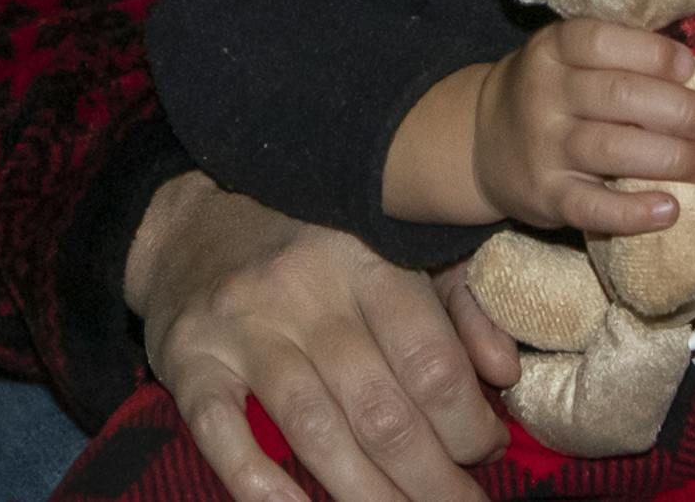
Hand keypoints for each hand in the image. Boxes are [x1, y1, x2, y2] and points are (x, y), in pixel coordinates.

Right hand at [126, 171, 513, 501]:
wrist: (189, 220)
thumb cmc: (308, 245)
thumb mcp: (388, 247)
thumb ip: (457, 302)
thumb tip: (505, 373)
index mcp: (365, 254)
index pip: (428, 357)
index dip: (467, 421)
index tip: (490, 449)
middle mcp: (305, 288)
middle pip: (380, 407)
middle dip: (431, 477)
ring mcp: (243, 327)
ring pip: (316, 431)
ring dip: (368, 495)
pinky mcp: (189, 362)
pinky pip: (226, 436)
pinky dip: (264, 488)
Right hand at [475, 17, 694, 233]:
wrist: (483, 139)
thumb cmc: (552, 90)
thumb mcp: (569, 56)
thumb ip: (619, 53)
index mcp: (552, 47)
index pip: (603, 41)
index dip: (653, 54)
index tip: (691, 68)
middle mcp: (544, 93)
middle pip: (619, 96)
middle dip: (679, 110)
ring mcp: (543, 147)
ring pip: (612, 150)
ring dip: (671, 157)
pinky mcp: (545, 196)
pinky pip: (592, 207)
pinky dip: (633, 212)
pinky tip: (670, 210)